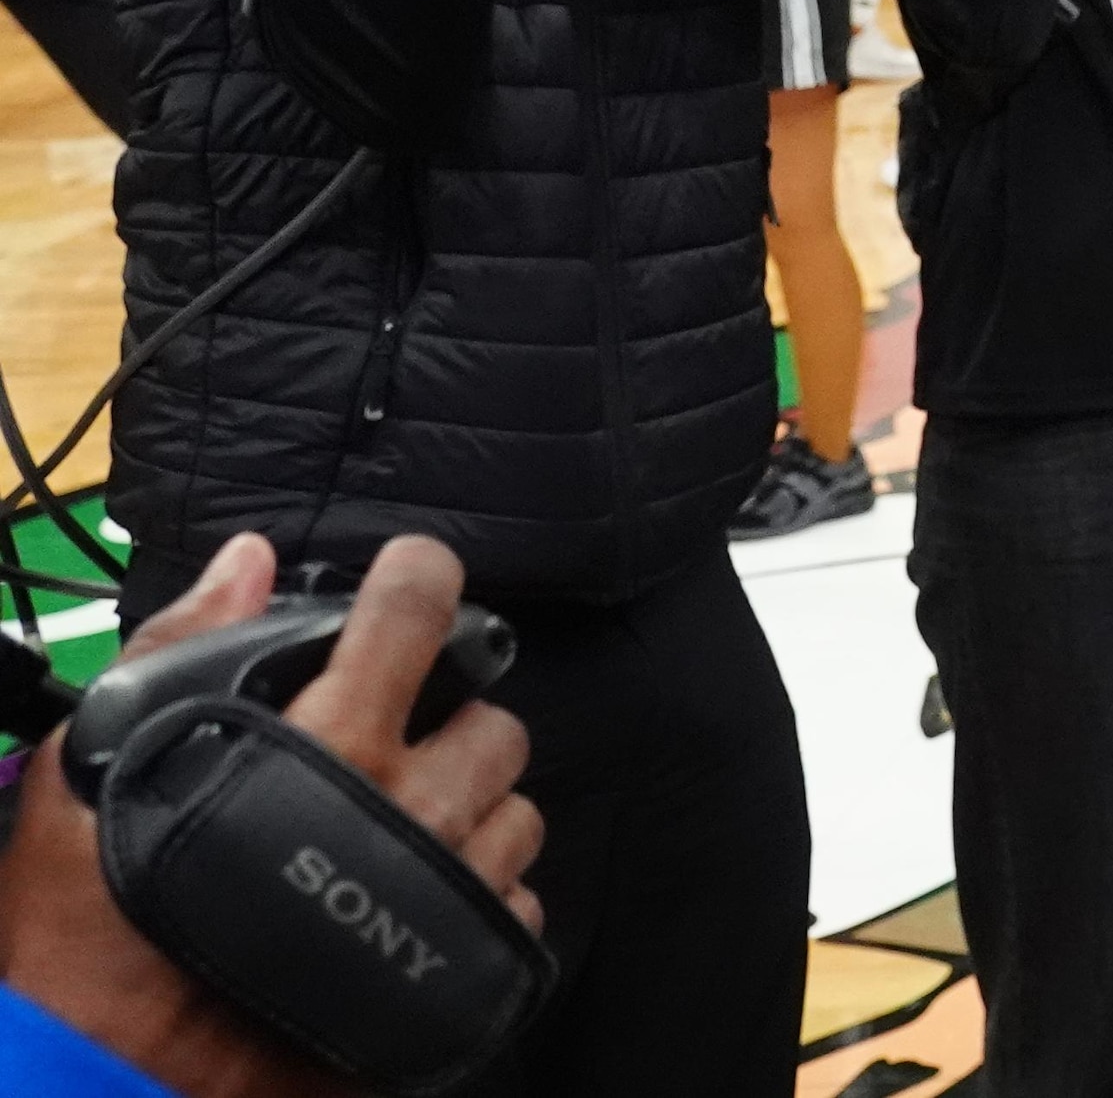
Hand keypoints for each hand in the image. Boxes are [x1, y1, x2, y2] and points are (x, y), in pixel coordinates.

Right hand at [1, 534, 545, 1097]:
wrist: (109, 1070)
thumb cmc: (95, 924)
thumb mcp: (99, 765)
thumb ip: (182, 648)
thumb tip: (248, 565)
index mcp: (330, 742)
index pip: (418, 612)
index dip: (421, 578)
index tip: (411, 577)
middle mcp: (409, 805)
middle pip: (495, 721)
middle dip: (450, 724)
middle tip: (386, 749)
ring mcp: (447, 885)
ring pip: (517, 809)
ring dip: (469, 809)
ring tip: (395, 832)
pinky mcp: (466, 964)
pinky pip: (518, 898)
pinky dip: (479, 888)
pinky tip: (412, 896)